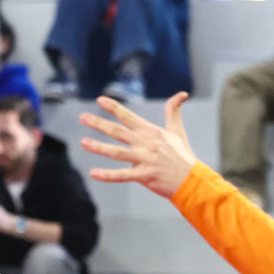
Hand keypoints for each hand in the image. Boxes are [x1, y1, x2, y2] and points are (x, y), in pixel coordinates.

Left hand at [79, 92, 199, 198]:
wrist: (191, 180)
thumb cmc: (182, 156)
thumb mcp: (177, 131)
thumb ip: (174, 111)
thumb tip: (182, 94)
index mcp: (151, 132)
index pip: (128, 116)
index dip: (114, 107)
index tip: (99, 100)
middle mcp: (145, 144)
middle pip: (118, 131)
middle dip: (99, 124)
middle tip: (83, 117)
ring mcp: (144, 160)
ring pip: (117, 152)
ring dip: (99, 147)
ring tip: (83, 142)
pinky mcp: (144, 176)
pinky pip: (122, 176)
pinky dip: (107, 175)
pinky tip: (93, 173)